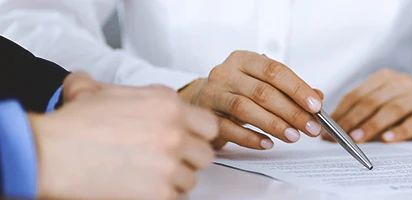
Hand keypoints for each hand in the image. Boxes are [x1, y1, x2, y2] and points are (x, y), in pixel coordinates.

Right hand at [31, 77, 217, 198]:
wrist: (49, 153)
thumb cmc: (71, 126)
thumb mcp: (93, 91)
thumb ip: (112, 88)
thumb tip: (94, 83)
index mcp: (167, 104)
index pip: (208, 125)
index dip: (195, 136)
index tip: (184, 143)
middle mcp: (175, 131)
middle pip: (204, 154)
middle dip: (187, 160)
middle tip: (164, 162)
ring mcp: (170, 162)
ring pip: (191, 179)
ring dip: (173, 180)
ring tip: (147, 175)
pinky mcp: (160, 191)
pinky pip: (176, 197)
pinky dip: (161, 196)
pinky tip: (141, 188)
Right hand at [178, 50, 323, 149]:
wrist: (199, 101)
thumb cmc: (237, 91)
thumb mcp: (263, 84)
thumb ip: (290, 89)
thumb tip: (317, 98)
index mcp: (243, 60)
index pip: (275, 71)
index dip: (297, 88)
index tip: (316, 106)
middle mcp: (226, 73)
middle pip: (263, 92)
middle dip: (291, 112)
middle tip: (310, 127)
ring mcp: (213, 94)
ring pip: (246, 109)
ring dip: (274, 124)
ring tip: (293, 136)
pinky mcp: (206, 116)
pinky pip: (229, 128)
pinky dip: (251, 138)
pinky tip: (267, 143)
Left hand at [326, 69, 411, 142]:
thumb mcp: (393, 95)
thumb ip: (371, 106)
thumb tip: (340, 128)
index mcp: (385, 78)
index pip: (357, 94)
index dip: (340, 112)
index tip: (327, 129)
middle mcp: (401, 83)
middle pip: (370, 102)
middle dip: (350, 120)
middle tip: (336, 137)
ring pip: (390, 110)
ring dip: (371, 125)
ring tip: (356, 139)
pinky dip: (400, 131)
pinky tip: (388, 139)